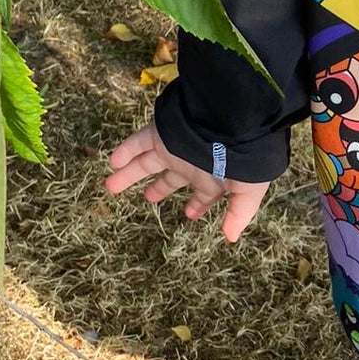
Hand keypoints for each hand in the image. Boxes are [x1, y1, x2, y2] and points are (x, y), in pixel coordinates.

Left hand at [104, 124, 269, 242]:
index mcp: (211, 177)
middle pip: (170, 179)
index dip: (197, 205)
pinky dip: (125, 151)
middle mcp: (190, 163)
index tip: (189, 215)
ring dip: (130, 173)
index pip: (202, 195)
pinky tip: (112, 162)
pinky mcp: (160, 133)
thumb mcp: (248, 190)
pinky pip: (138, 142)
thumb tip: (231, 238)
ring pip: (147, 163)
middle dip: (159, 189)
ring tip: (110, 185)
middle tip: (147, 198)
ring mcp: (174, 148)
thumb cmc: (243, 158)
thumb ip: (239, 212)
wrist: (235, 121)